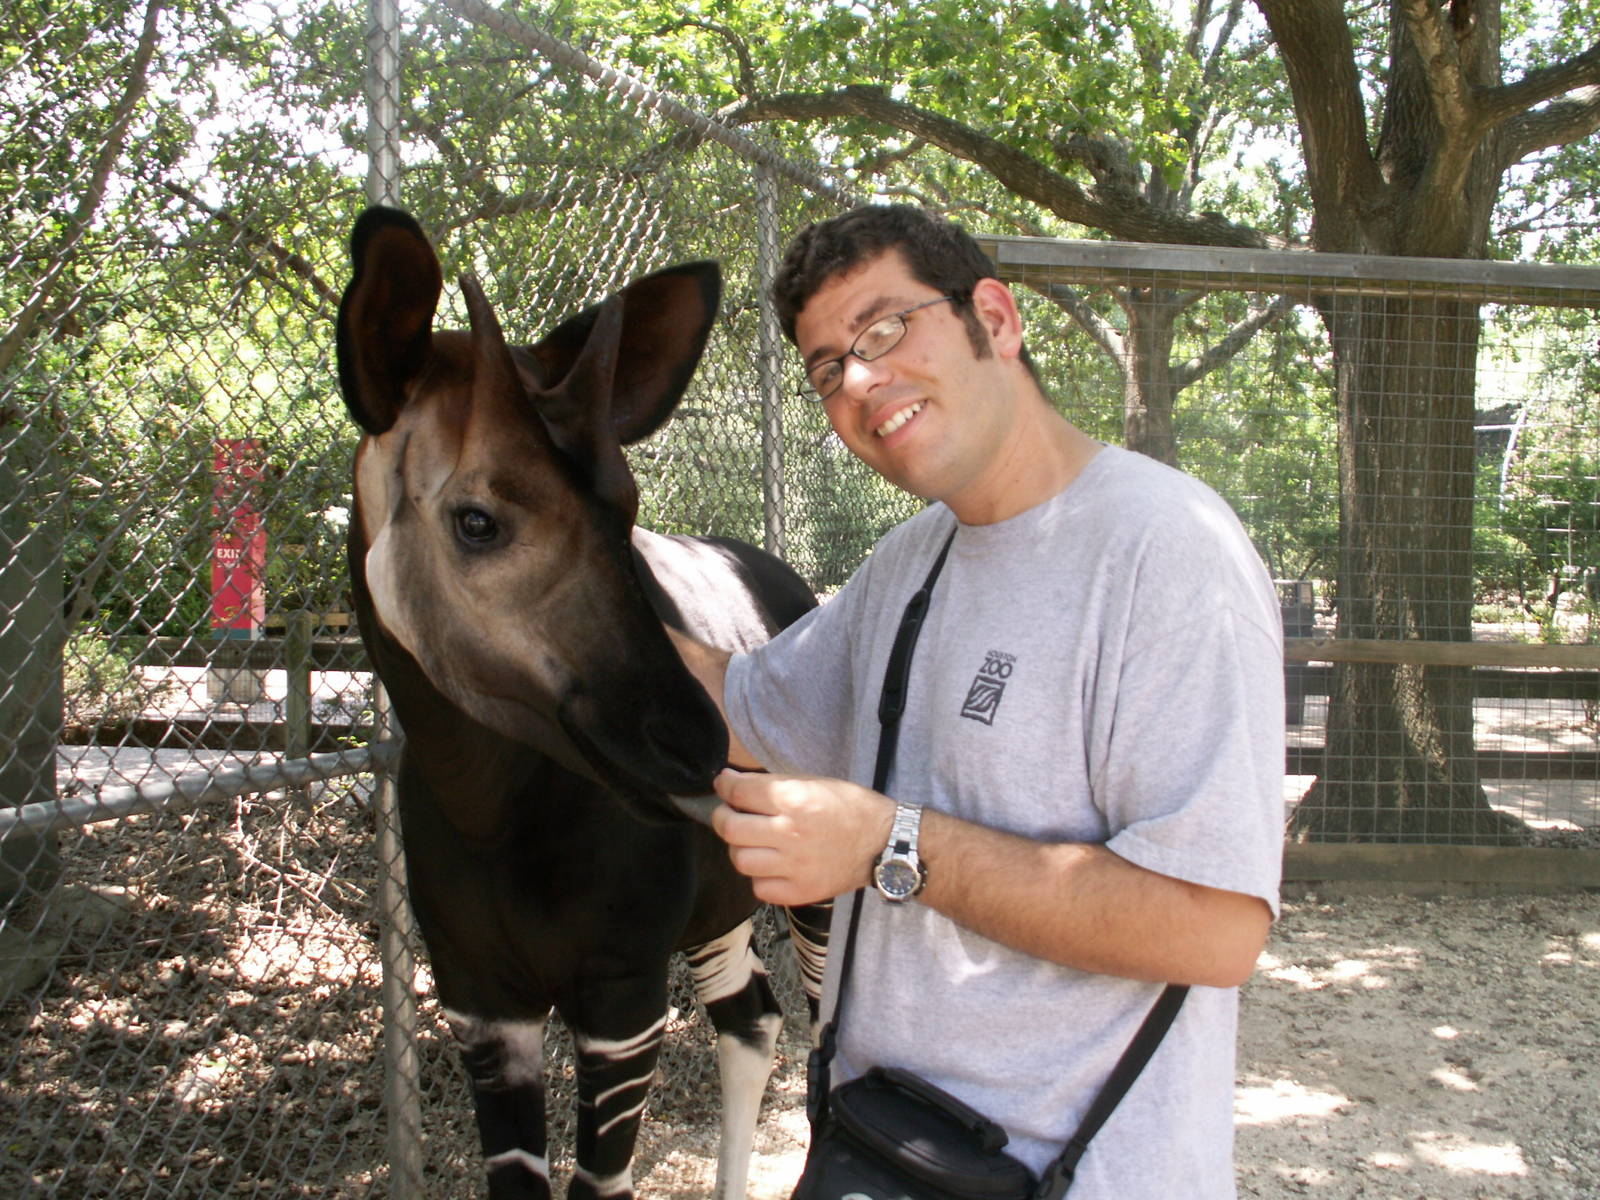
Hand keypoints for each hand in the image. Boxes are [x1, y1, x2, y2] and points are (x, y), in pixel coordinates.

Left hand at [710, 769, 895, 905]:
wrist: (883, 843)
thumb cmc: (850, 808)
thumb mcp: (816, 783)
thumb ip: (775, 785)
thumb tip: (735, 783)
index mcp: (794, 800)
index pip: (739, 792)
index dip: (724, 784)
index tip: (723, 783)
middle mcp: (789, 833)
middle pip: (730, 828)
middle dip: (722, 817)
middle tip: (728, 813)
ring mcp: (794, 867)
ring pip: (740, 861)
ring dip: (740, 848)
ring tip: (751, 842)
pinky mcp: (799, 892)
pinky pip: (759, 888)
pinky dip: (759, 876)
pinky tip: (771, 865)